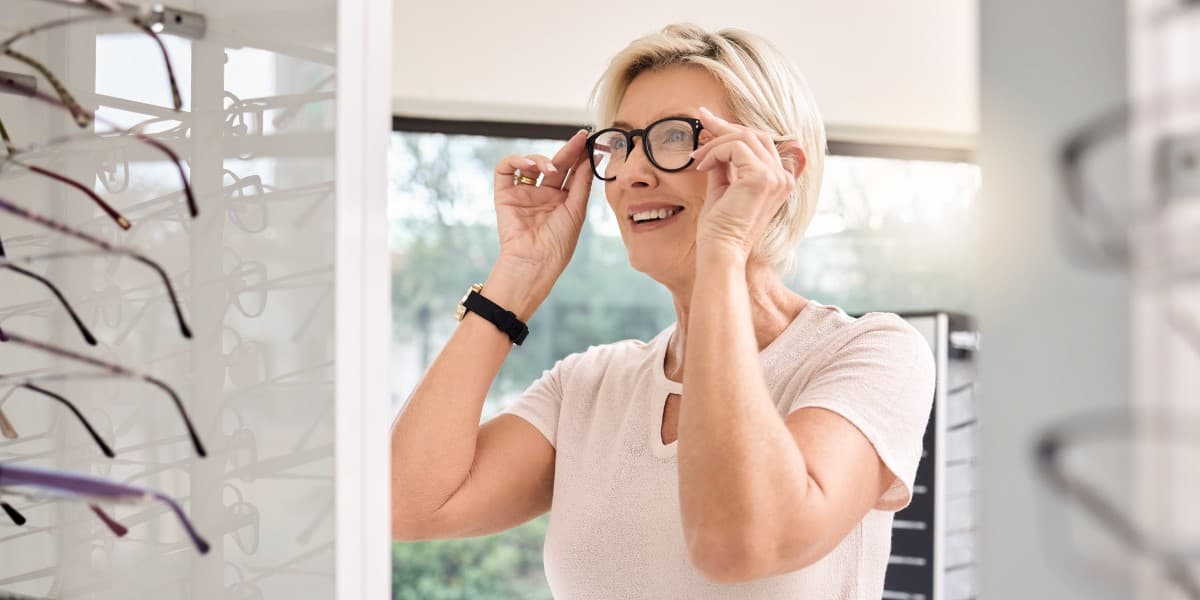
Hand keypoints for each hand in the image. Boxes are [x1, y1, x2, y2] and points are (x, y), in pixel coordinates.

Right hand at [492, 129, 594, 282]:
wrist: (534, 261)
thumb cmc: (558, 243)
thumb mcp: (576, 210)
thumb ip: (582, 182)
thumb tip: (590, 157)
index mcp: (562, 201)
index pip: (571, 172)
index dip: (579, 157)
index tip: (589, 142)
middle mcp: (543, 195)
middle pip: (554, 164)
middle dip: (567, 150)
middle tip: (578, 139)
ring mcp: (524, 193)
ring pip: (530, 163)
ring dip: (542, 158)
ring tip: (552, 167)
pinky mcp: (505, 194)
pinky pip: (505, 169)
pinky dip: (516, 161)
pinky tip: (530, 165)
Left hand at [690, 106, 805, 261]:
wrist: (720, 251)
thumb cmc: (720, 228)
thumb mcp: (723, 187)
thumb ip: (724, 165)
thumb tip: (715, 142)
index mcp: (778, 181)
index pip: (761, 143)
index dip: (736, 129)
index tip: (710, 120)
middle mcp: (783, 177)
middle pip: (755, 135)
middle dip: (725, 126)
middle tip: (701, 119)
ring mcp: (775, 177)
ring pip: (744, 138)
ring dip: (715, 142)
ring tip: (696, 157)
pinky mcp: (761, 178)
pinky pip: (734, 147)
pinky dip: (714, 151)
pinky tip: (702, 166)